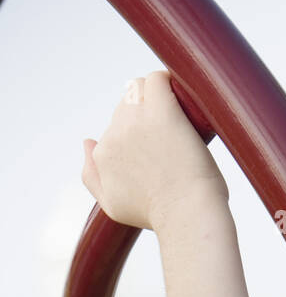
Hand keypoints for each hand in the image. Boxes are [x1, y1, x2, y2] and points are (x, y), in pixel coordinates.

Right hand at [81, 71, 228, 231]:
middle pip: (127, 106)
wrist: (188, 217)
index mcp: (102, 155)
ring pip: (141, 89)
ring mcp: (135, 120)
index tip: (159, 148)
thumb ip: (92, 177)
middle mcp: (113, 134)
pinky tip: (183, 99)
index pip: (115, 127)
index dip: (138, 134)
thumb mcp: (113, 207)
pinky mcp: (161, 110)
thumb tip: (87, 142)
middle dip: (148, 116)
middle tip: (173, 138)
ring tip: (179, 122)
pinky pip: (158, 79)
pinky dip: (169, 83)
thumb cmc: (159, 217)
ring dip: (159, 99)